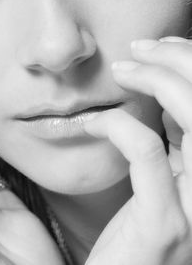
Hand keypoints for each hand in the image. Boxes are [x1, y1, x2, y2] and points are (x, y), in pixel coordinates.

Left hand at [83, 36, 191, 264]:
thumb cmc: (133, 233)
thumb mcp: (161, 182)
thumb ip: (172, 146)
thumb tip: (161, 105)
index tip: (160, 47)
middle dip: (182, 62)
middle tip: (142, 46)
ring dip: (160, 82)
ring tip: (123, 68)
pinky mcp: (165, 222)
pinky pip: (148, 153)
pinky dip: (122, 125)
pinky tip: (96, 121)